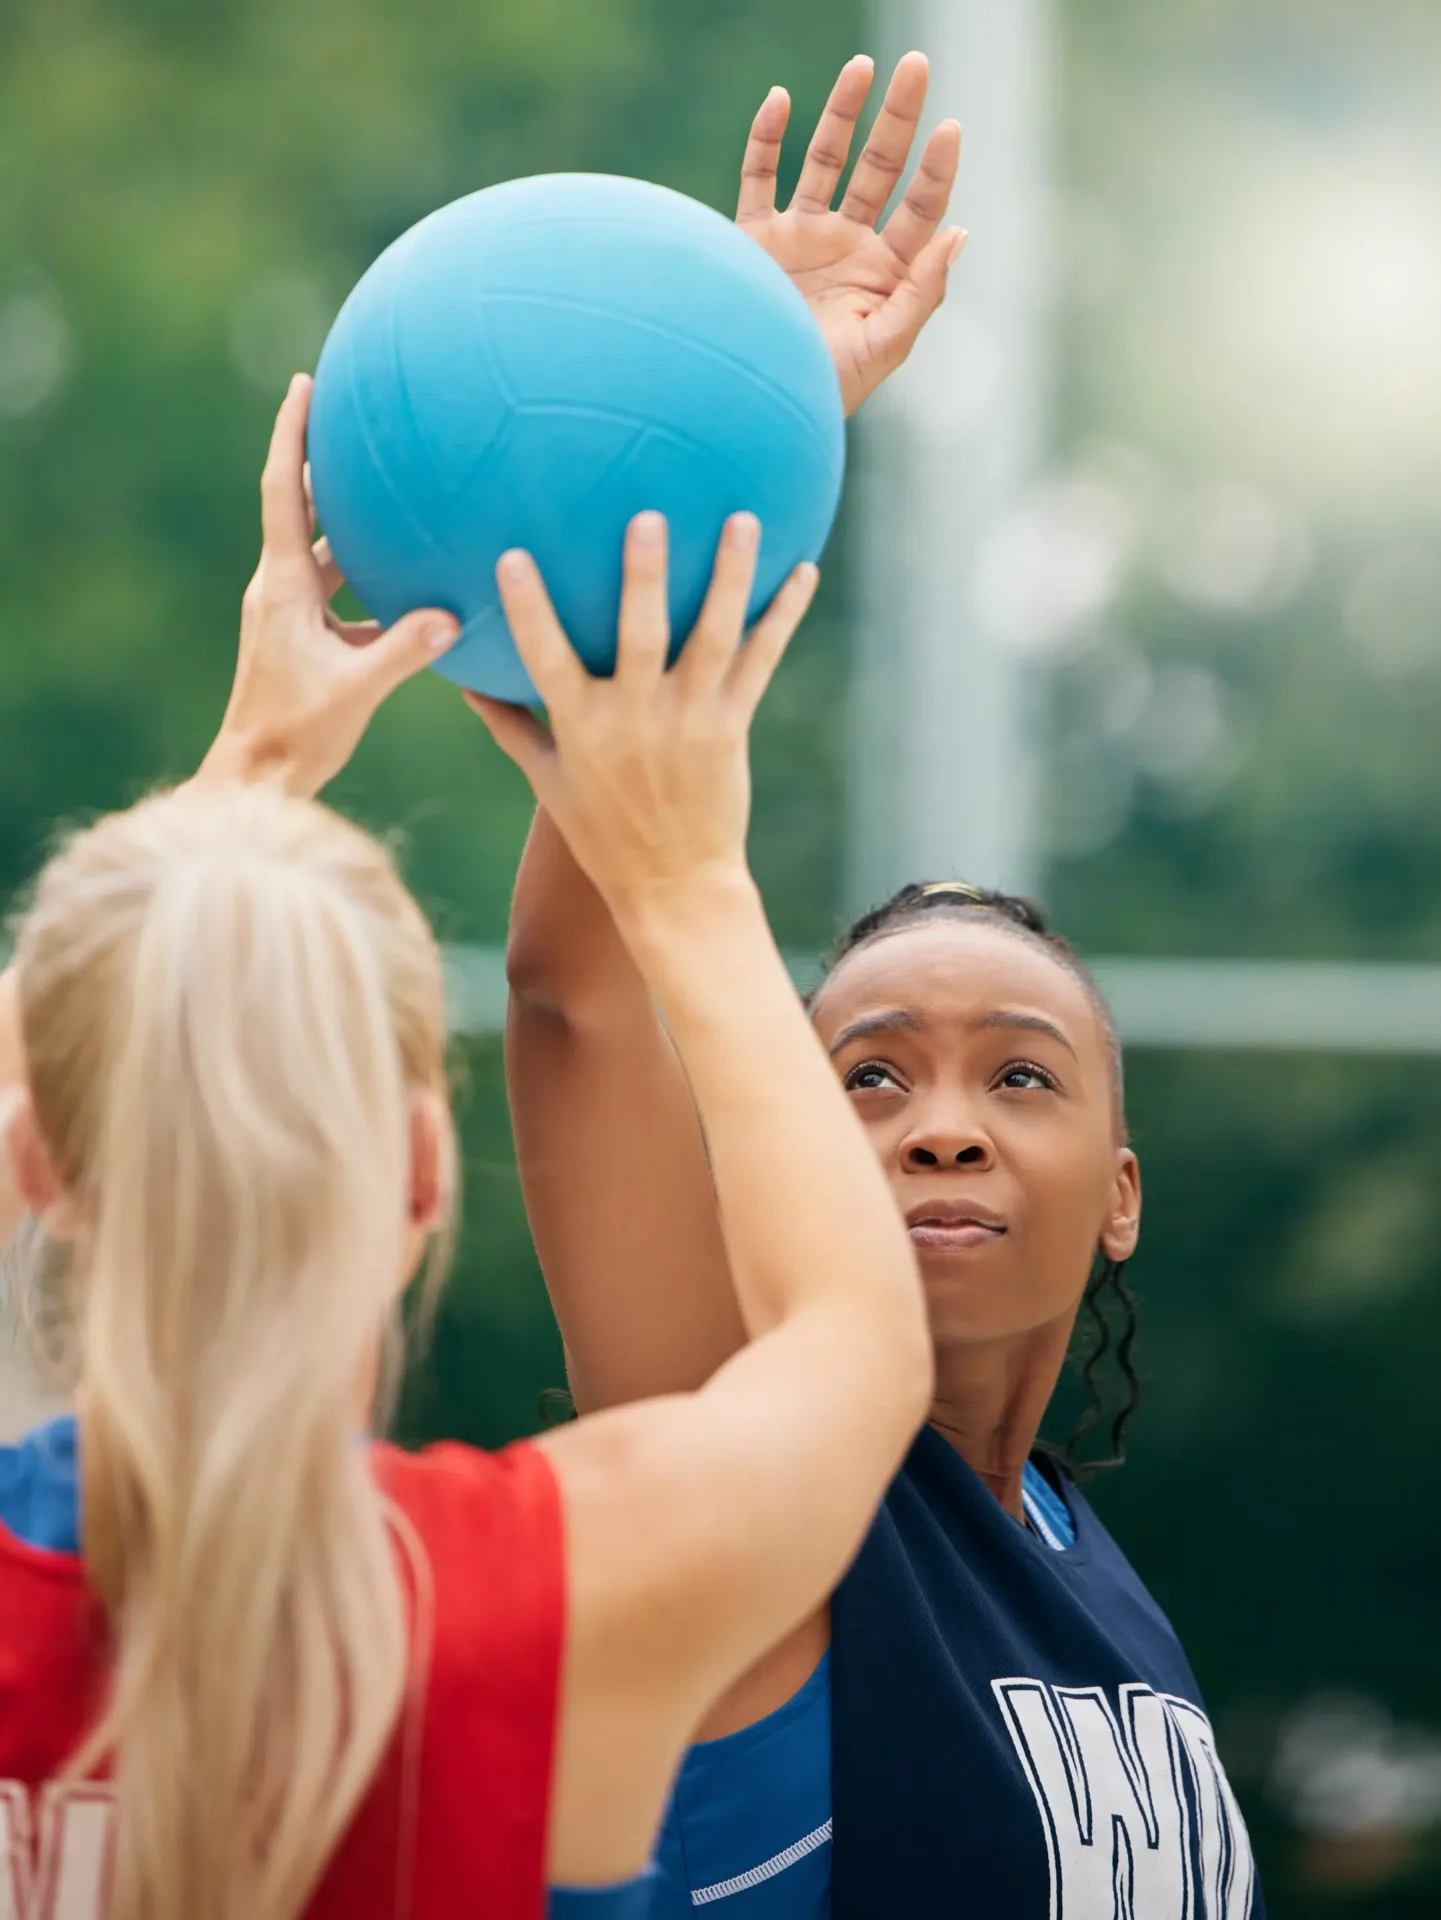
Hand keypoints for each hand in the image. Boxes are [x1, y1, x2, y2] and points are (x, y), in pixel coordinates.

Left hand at [196, 374, 459, 798]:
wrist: (258, 778)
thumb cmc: (296, 736)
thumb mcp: (355, 692)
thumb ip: (403, 653)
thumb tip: (449, 616)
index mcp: (283, 588)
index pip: (283, 493)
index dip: (293, 436)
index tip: (304, 385)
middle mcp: (282, 591)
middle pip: (302, 508)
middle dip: (324, 461)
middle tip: (354, 415)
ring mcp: (292, 614)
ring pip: (325, 551)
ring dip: (352, 520)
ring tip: (391, 486)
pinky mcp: (307, 638)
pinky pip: (343, 591)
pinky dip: (371, 575)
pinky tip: (411, 580)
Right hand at [465, 514, 816, 920]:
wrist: (675, 885)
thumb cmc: (604, 834)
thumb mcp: (548, 783)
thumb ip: (511, 727)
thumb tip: (464, 684)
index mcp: (583, 727)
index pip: (546, 659)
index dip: (529, 610)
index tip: (512, 556)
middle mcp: (636, 718)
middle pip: (641, 637)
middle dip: (643, 577)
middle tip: (647, 516)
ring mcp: (689, 721)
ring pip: (713, 638)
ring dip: (730, 577)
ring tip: (744, 520)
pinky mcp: (730, 728)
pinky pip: (761, 662)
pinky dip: (782, 617)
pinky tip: (803, 572)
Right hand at [737, 53, 964, 415]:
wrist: (751, 403)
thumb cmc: (821, 388)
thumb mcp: (884, 347)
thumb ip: (922, 292)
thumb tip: (957, 232)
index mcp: (884, 273)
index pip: (920, 208)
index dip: (938, 168)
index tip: (950, 128)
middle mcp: (845, 247)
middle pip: (880, 168)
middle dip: (899, 117)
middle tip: (917, 66)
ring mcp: (799, 238)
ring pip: (825, 159)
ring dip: (843, 113)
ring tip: (863, 66)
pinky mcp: (754, 239)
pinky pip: (759, 177)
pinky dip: (766, 138)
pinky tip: (781, 99)